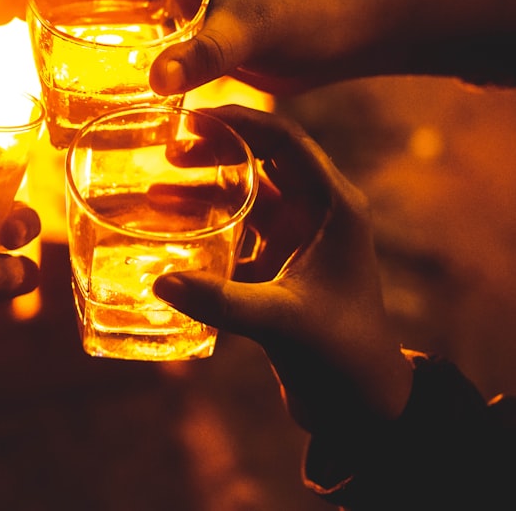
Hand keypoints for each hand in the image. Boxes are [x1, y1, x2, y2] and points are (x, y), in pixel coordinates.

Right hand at [153, 105, 412, 437]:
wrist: (359, 401)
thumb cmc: (341, 355)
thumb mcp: (283, 323)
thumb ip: (223, 302)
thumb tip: (160, 282)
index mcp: (335, 207)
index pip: (285, 142)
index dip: (239, 121)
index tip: (191, 114)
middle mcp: (318, 212)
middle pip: (262, 158)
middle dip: (215, 147)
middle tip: (167, 144)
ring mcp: (299, 237)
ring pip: (246, 193)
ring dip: (205, 185)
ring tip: (155, 181)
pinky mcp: (280, 262)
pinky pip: (238, 227)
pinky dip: (205, 221)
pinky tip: (167, 222)